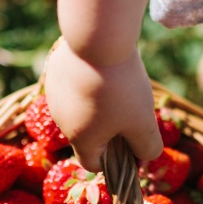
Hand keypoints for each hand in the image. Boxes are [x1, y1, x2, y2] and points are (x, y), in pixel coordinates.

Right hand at [42, 38, 163, 172]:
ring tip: (119, 86)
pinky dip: (89, 83)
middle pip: (88, 135)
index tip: (133, 142)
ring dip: (99, 105)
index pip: (93, 164)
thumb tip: (145, 157)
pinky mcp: (55, 71)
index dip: (115, 162)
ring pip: (80, 108)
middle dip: (110, 129)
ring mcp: (54, 95)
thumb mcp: (143, 122)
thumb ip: (147, 147)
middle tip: (131, 110)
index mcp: (80, 139)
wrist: (97, 39)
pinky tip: (104, 69)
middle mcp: (61, 121)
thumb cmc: (121, 87)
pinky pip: (74, 86)